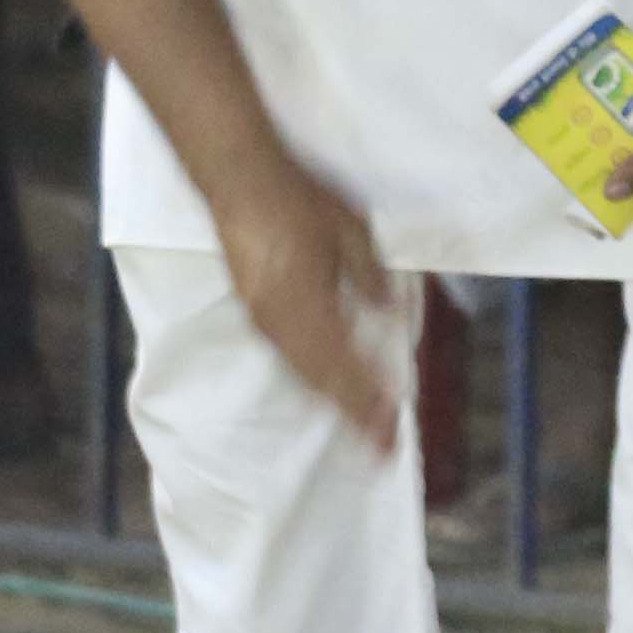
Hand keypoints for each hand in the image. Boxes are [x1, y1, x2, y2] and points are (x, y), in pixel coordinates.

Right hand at [214, 159, 404, 452]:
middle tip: (381, 448)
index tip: (392, 429)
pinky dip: (313, 381)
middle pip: (322, 381)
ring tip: (362, 426)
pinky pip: (289, 358)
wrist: (240, 183)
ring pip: (303, 374)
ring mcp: (264, 320)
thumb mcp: (350, 231)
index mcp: (308, 305)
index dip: (368, 401)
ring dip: (333, 402)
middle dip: (354, 414)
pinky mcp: (255, 311)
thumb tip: (390, 315)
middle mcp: (282, 323)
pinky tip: (326, 388)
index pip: (344, 366)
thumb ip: (369, 275)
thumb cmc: (300, 202)